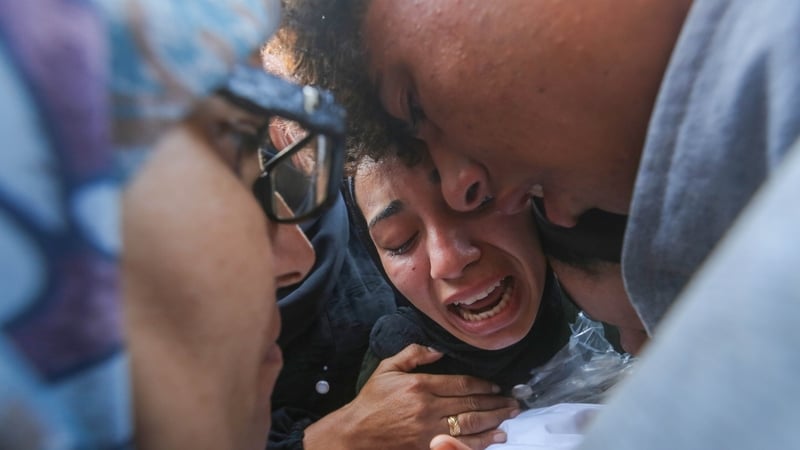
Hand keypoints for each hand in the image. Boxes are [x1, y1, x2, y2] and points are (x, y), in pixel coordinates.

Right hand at [303, 344, 516, 449]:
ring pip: (470, 425)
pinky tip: (495, 438)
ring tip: (510, 417)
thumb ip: (412, 354)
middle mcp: (428, 408)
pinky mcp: (428, 447)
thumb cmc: (371, 400)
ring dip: (494, 421)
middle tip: (513, 402)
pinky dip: (481, 442)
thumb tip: (437, 349)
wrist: (356, 432)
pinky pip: (460, 444)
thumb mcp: (387, 368)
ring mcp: (429, 431)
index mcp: (420, 386)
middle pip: (470, 405)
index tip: (496, 386)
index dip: (482, 386)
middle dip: (495, 403)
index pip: (460, 384)